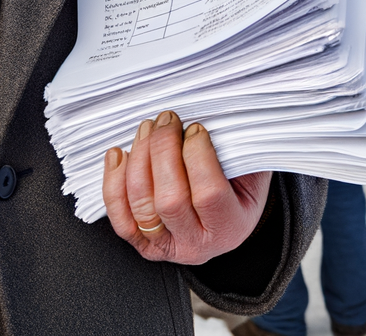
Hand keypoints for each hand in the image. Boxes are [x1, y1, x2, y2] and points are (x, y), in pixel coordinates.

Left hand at [103, 111, 272, 264]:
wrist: (226, 219)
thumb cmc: (240, 189)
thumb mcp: (252, 170)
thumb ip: (236, 150)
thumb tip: (210, 118)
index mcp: (228, 227)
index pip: (209, 194)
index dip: (198, 155)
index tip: (196, 129)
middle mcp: (195, 243)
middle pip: (169, 200)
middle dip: (163, 150)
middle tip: (168, 121)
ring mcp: (165, 245)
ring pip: (140, 205)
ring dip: (139, 159)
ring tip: (148, 130)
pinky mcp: (140, 242)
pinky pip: (119, 216)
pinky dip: (114, 183)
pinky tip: (120, 156)